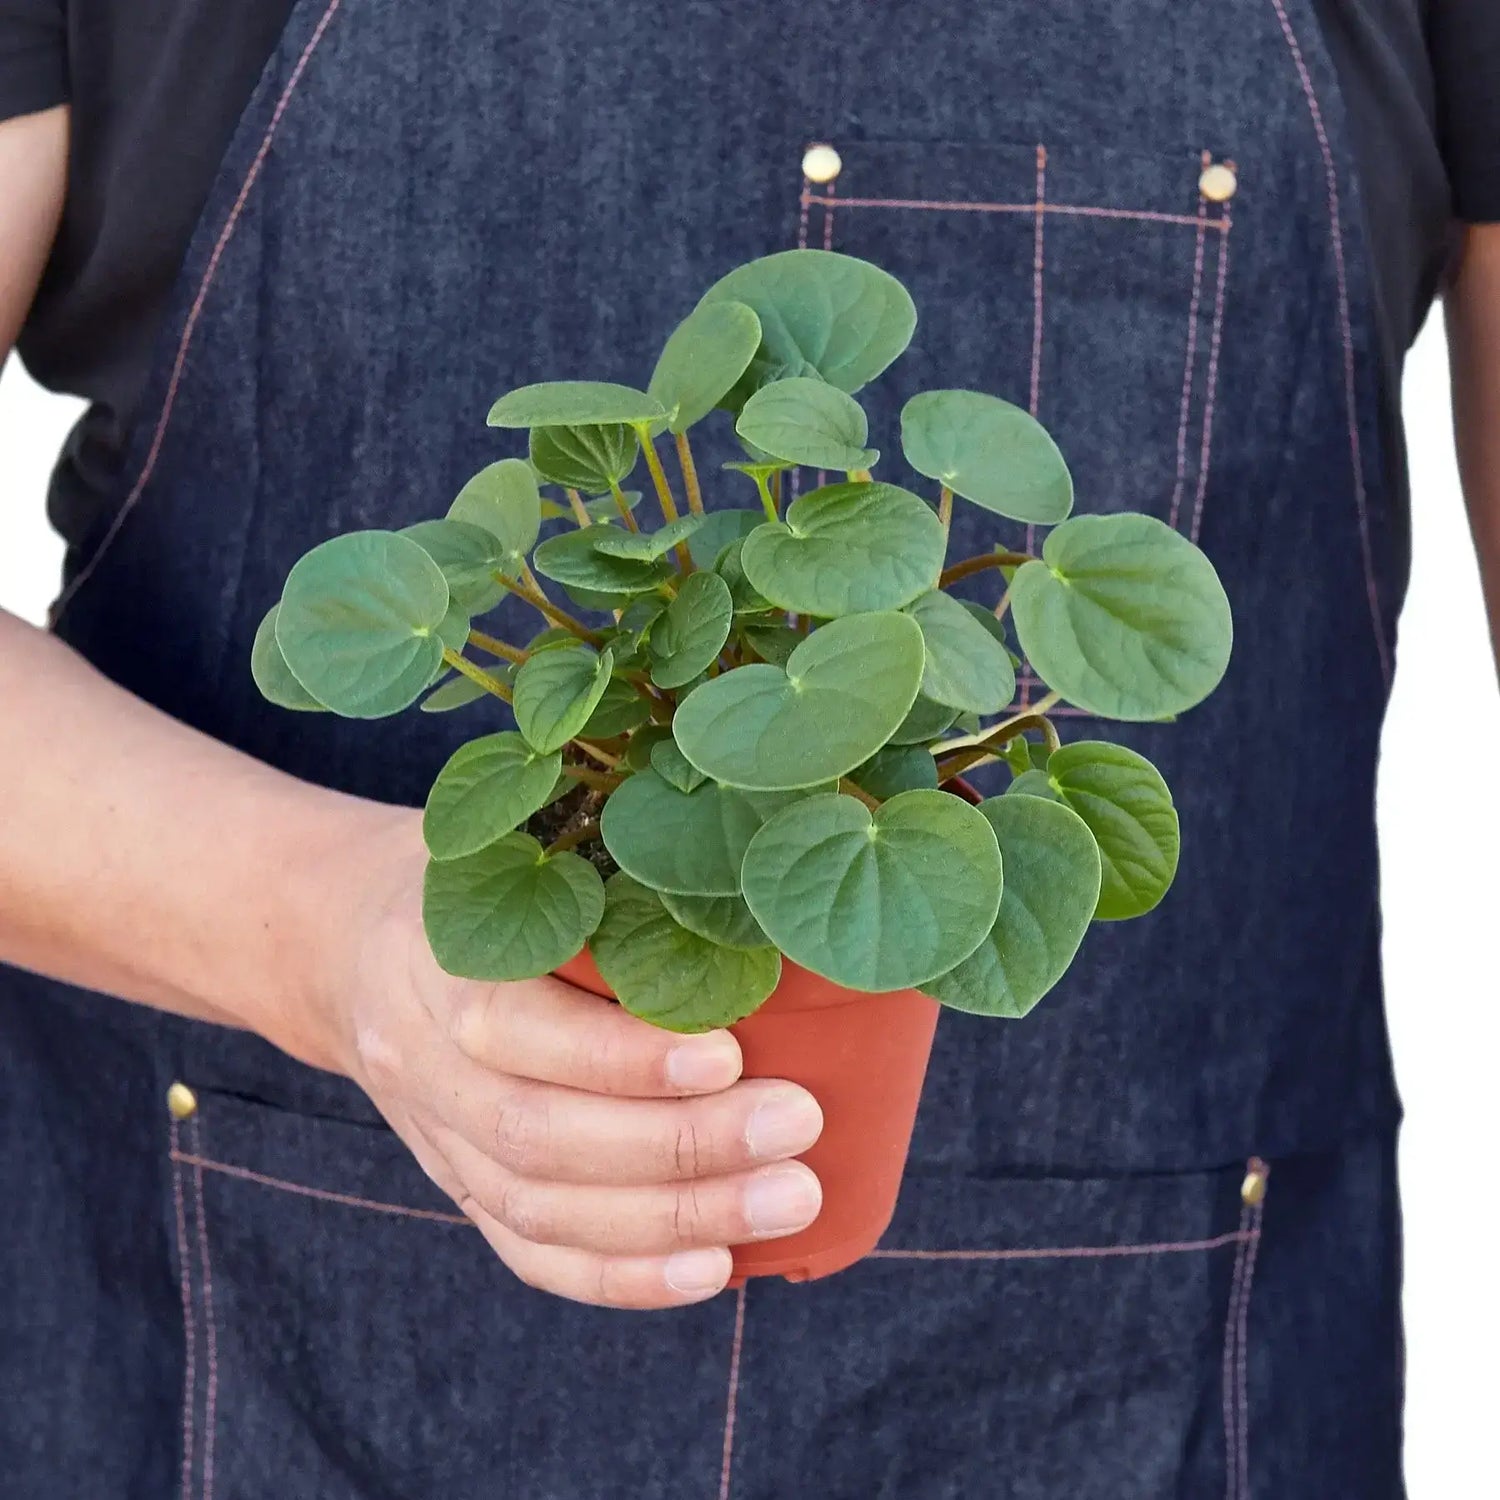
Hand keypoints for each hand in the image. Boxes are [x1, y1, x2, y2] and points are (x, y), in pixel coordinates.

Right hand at [308, 809, 824, 1309]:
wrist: (342, 945)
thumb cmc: (466, 878)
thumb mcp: (505, 841)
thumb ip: (594, 874)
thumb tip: (751, 897)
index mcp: (431, 959)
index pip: (512, 1024)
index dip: (618, 1055)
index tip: (730, 1054)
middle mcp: (422, 1060)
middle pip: (538, 1132)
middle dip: (680, 1144)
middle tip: (796, 1124)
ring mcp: (434, 1136)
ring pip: (542, 1205)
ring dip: (674, 1218)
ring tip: (788, 1198)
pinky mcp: (457, 1185)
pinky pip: (531, 1253)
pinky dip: (623, 1276)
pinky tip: (711, 1270)